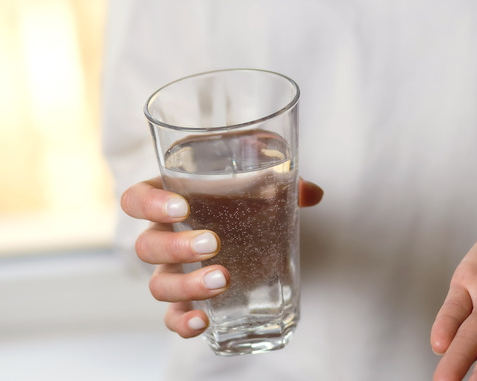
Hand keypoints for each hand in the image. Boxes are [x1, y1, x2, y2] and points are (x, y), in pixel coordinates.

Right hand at [121, 177, 323, 337]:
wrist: (253, 224)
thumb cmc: (244, 193)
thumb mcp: (262, 180)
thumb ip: (283, 182)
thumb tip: (312, 194)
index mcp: (170, 200)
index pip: (136, 199)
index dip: (149, 204)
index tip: (180, 207)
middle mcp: (165, 236)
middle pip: (146, 246)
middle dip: (176, 247)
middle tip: (212, 244)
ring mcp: (174, 270)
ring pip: (159, 285)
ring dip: (186, 286)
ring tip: (222, 279)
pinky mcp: (190, 298)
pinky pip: (174, 316)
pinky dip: (182, 323)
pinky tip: (204, 322)